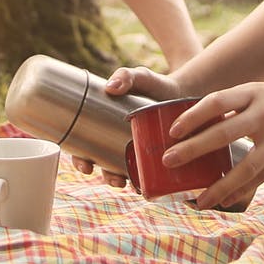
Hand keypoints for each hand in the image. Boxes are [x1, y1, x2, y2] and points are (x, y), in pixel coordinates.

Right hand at [70, 66, 188, 184]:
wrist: (183, 92)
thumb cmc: (155, 85)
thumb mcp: (139, 77)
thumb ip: (125, 76)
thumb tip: (110, 88)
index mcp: (105, 126)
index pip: (84, 148)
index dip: (80, 160)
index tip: (85, 166)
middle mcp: (118, 143)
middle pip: (104, 165)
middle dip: (105, 176)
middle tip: (114, 180)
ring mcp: (137, 152)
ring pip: (124, 174)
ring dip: (124, 183)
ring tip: (129, 184)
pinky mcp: (156, 157)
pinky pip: (147, 176)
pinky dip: (144, 184)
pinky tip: (147, 188)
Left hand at [166, 71, 263, 211]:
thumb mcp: (259, 93)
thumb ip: (234, 108)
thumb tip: (198, 130)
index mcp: (252, 92)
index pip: (216, 101)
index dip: (192, 116)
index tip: (172, 131)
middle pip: (223, 133)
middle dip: (193, 149)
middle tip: (168, 161)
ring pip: (244, 166)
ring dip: (218, 185)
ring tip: (198, 200)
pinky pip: (261, 177)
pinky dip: (241, 191)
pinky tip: (225, 200)